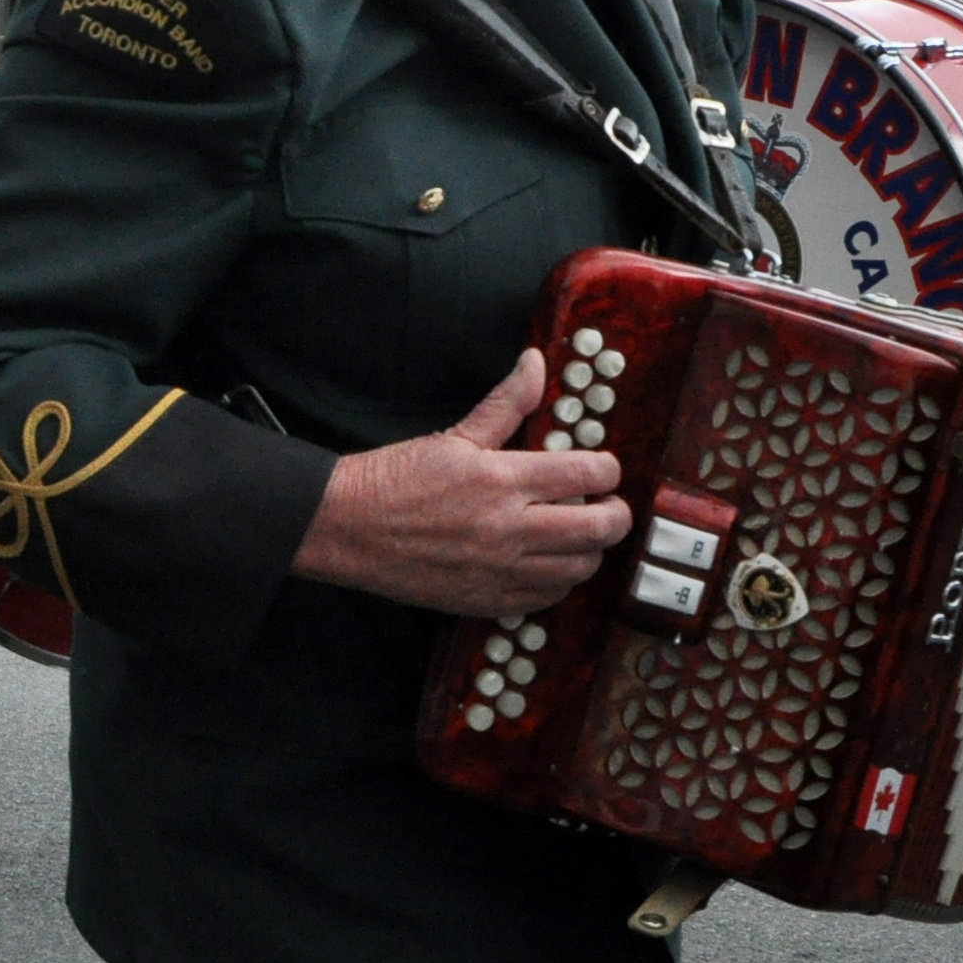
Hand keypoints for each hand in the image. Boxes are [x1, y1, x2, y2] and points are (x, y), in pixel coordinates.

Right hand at [290, 351, 631, 616]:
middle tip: (607, 505)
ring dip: (589, 550)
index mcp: (503, 479)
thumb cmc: (395, 478)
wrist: (346, 528)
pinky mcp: (486, 600)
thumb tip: (536, 362)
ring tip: (577, 534)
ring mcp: (500, 570)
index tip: (602, 469)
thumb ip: (506, 403)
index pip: (589, 475)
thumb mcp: (455, 435)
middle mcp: (509, 528)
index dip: (608, 470)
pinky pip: (547, 598)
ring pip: (580, 568)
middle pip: (600, 528)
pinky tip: (548, 564)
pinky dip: (559, 581)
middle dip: (616, 514)